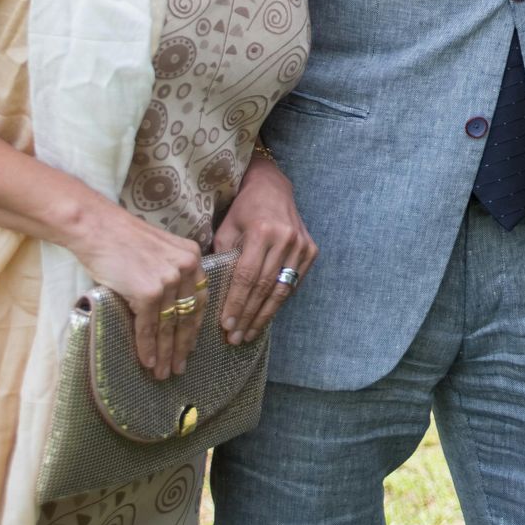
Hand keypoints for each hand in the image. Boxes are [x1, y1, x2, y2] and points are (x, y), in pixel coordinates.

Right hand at [70, 205, 208, 377]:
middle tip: (180, 367)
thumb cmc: (121, 239)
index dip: (194, 326)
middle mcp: (185, 268)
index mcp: (192, 256)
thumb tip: (171, 308)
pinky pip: (149, 327)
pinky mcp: (148, 291)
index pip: (199, 299)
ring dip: (166, 353)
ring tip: (164, 372)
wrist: (97, 228)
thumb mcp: (159, 251)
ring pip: (169, 325)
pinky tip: (149, 362)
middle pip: (188, 315)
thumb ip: (171, 273)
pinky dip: (148, 347)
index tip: (192, 345)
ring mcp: (168, 280)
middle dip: (183, 345)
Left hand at [212, 150, 317, 345]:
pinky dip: (279, 301)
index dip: (237, 304)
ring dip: (264, 315)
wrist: (273, 187)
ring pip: (281, 289)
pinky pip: (294, 283)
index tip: (226, 326)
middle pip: (264, 287)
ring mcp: (302, 245)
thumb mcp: (227, 228)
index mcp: (262, 231)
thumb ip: (223, 258)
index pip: (247, 276)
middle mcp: (285, 239)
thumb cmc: (244, 208)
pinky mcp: (311, 250)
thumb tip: (213, 294)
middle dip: (248, 315)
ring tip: (250, 334)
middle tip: (236, 338)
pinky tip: (266, 315)